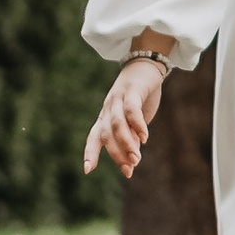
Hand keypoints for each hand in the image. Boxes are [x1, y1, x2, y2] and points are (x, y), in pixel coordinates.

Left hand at [84, 54, 169, 179]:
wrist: (147, 65)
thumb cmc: (141, 96)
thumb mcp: (136, 121)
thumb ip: (132, 140)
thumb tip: (132, 164)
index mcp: (106, 116)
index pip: (94, 137)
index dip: (90, 152)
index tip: (87, 170)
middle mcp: (108, 108)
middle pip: (105, 134)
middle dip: (115, 153)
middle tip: (129, 168)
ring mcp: (118, 98)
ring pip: (116, 124)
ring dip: (125, 143)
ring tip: (136, 158)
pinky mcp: (131, 90)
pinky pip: (131, 110)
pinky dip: (137, 125)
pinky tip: (144, 137)